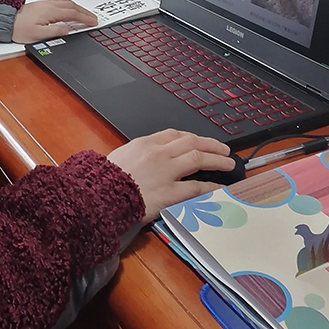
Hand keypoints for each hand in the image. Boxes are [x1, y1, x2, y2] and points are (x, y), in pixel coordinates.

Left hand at [11, 0, 97, 42]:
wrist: (4, 20)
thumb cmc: (19, 29)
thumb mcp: (38, 35)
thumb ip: (55, 32)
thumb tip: (68, 29)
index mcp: (50, 12)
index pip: (73, 14)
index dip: (85, 18)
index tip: (94, 22)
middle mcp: (49, 5)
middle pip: (72, 6)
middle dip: (85, 12)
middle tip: (94, 18)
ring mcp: (45, 3)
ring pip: (67, 2)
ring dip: (78, 7)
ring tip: (85, 13)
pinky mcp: (41, 4)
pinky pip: (60, 1)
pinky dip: (70, 4)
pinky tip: (69, 7)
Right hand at [106, 129, 234, 221]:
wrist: (99, 195)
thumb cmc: (103, 179)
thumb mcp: (120, 157)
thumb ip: (137, 155)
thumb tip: (146, 160)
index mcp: (144, 143)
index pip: (173, 134)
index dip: (191, 137)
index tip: (199, 141)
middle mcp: (158, 153)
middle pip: (191, 142)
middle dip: (210, 145)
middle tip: (224, 150)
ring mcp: (166, 172)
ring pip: (198, 159)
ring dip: (216, 160)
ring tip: (229, 164)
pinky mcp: (170, 193)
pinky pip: (196, 187)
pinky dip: (211, 186)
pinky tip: (221, 188)